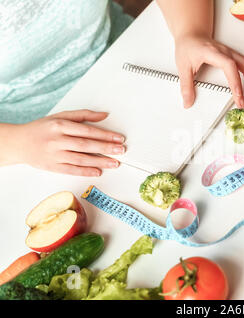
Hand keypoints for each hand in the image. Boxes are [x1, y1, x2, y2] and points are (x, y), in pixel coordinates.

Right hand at [9, 110, 125, 176]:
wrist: (18, 143)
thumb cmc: (43, 128)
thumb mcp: (61, 116)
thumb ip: (83, 115)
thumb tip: (104, 115)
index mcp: (60, 125)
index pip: (87, 131)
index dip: (105, 135)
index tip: (119, 138)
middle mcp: (57, 140)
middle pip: (86, 145)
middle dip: (106, 148)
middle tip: (121, 150)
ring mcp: (54, 155)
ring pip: (81, 159)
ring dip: (100, 161)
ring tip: (115, 162)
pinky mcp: (52, 167)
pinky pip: (72, 170)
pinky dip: (86, 171)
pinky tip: (98, 171)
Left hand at [174, 35, 243, 108]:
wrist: (192, 33)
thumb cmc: (189, 46)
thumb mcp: (183, 66)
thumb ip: (186, 86)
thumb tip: (187, 102)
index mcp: (213, 53)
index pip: (228, 65)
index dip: (235, 80)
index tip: (237, 94)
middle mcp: (225, 52)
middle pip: (243, 65)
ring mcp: (230, 53)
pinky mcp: (233, 56)